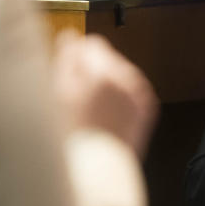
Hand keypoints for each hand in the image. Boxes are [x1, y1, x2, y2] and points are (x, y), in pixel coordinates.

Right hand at [52, 31, 158, 155]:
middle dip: (93, 70)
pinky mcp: (146, 107)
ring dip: (107, 84)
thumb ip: (66, 58)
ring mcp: (139, 94)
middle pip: (108, 58)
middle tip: (77, 98)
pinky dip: (120, 98)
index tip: (68, 73)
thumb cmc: (74, 135)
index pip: (92, 43)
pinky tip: (106, 116)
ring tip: (92, 111)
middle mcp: (127, 79)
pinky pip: (131, 91)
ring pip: (120, 74)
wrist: (98, 169)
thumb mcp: (58, 94)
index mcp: (103, 72)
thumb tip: (70, 36)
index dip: (77, 57)